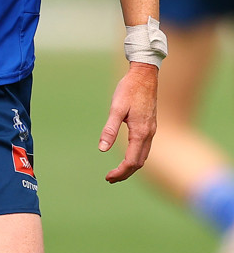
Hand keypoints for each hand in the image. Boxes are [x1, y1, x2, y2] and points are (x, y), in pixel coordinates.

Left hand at [98, 62, 157, 182]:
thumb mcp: (116, 108)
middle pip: (139, 162)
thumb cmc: (129, 89)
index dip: (120, 172)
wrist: (145, 74)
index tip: (107, 177)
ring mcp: (151, 130)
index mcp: (140, 132)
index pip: (131, 162)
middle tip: (110, 178)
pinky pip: (145, 147)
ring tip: (117, 171)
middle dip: (125, 173)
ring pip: (143, 156)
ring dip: (131, 166)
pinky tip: (128, 155)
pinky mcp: (150, 125)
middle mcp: (148, 134)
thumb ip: (109, 129)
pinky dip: (136, 157)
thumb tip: (102, 149)